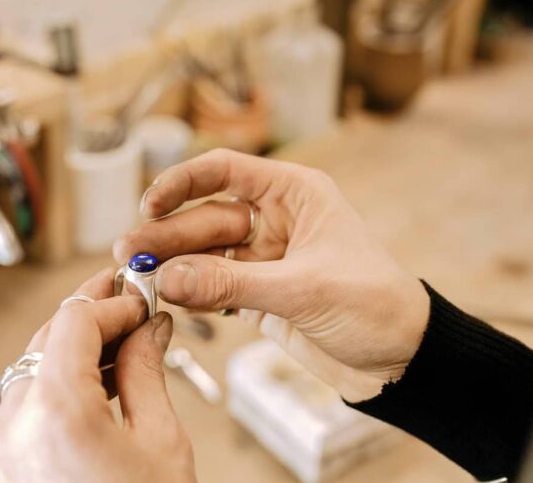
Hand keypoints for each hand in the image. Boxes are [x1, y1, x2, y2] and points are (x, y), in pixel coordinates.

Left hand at [0, 269, 195, 482]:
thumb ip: (146, 374)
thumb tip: (149, 329)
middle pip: (47, 340)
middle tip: (130, 305)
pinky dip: (54, 389)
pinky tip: (92, 388)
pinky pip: (22, 409)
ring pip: (31, 372)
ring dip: (72, 352)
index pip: (76, 322)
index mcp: (57, 414)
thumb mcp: (160, 443)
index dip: (113, 303)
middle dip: (91, 319)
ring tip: (119, 348)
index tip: (141, 301)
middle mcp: (14, 429)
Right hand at [114, 149, 429, 401]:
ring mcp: (264, 260)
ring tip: (135, 277)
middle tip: (129, 254)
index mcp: (295, 194)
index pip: (226, 171)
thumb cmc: (374, 306)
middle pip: (205, 218)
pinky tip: (164, 298)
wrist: (402, 360)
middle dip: (167, 236)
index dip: (183, 182)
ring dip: (172, 266)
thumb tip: (168, 278)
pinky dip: (189, 294)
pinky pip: (213, 289)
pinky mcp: (258, 297)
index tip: (149, 204)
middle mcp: (275, 221)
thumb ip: (232, 283)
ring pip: (205, 255)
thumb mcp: (304, 289)